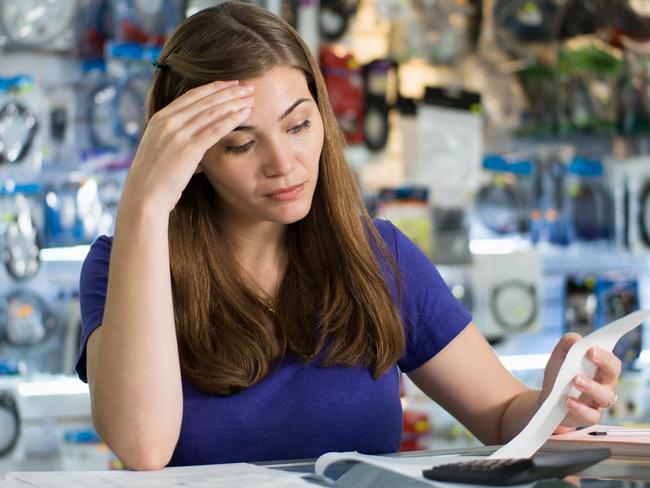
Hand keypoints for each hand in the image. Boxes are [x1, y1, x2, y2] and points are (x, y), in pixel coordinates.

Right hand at [122, 79, 254, 213]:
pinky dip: (232, 119)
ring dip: (234, 102)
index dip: (214, 88)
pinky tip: (246, 114)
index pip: (192, 96)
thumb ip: (176, 140)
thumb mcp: (161, 150)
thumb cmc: (154, 179)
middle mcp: (168, 121)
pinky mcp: (188, 149)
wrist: (144, 196)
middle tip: (248, 86)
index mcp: (160, 118)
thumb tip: (195, 142)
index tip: (231, 84)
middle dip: (229, 91)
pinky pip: (215, 129)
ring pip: (212, 111)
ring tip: (251, 97)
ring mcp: (177, 134)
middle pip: (205, 99)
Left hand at [539, 333, 621, 432]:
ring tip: (575, 380)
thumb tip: (576, 339)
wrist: (548, 401)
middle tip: (590, 355)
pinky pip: (592, 415)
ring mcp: (598, 401)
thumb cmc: (559, 377)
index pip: (611, 360)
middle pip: (613, 374)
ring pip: (606, 396)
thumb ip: (567, 344)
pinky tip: (568, 401)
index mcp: (600, 368)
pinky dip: (580, 407)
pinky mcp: (590, 416)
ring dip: (591, 387)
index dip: (605, 354)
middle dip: (604, 363)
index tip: (591, 349)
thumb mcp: (559, 357)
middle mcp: (604, 384)